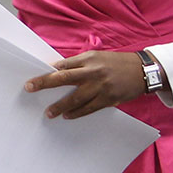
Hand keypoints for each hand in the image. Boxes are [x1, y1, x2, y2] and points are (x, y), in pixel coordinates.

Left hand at [24, 51, 147, 119]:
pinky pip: (89, 108)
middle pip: (64, 77)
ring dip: (60, 106)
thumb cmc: (117, 63)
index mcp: (89, 58)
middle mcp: (93, 71)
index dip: (47, 71)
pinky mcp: (108, 99)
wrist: (142, 70)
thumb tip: (58, 71)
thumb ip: (80, 63)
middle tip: (29, 88)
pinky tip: (67, 116)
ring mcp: (100, 86)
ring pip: (75, 98)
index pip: (63, 65)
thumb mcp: (98, 57)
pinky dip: (77, 113)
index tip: (33, 78)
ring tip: (49, 113)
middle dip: (44, 83)